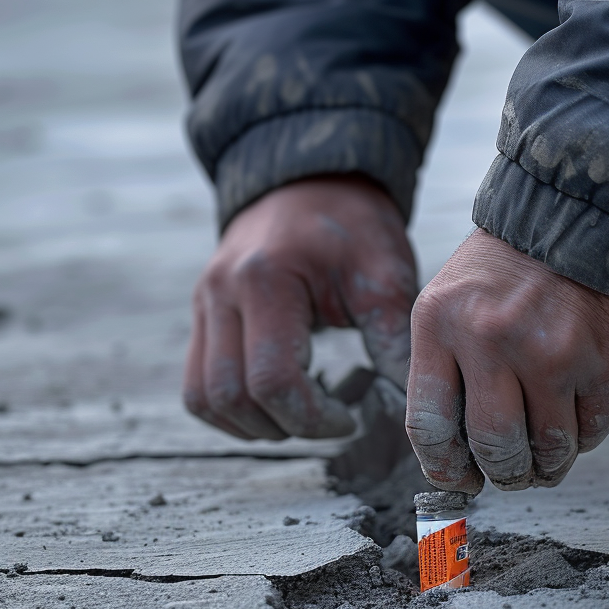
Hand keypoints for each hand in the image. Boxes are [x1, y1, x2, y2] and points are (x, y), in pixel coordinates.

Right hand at [184, 176, 415, 438]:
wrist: (311, 182)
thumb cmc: (353, 228)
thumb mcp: (384, 273)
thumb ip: (392, 339)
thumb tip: (411, 404)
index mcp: (265, 281)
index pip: (271, 381)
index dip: (312, 418)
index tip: (350, 419)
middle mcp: (221, 293)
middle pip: (229, 397)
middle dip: (284, 426)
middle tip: (329, 420)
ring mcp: (204, 304)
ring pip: (203, 398)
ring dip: (252, 425)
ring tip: (302, 413)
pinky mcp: (202, 315)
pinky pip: (197, 384)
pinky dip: (232, 409)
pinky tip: (277, 401)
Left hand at [406, 229, 608, 491]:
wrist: (577, 217)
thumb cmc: (503, 272)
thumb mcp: (447, 304)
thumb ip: (441, 373)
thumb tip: (452, 458)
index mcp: (440, 324)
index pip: (429, 425)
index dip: (443, 468)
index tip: (456, 478)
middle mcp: (493, 339)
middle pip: (494, 447)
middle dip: (502, 474)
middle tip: (508, 473)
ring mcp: (554, 351)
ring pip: (549, 450)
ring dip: (546, 466)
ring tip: (543, 458)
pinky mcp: (605, 360)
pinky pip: (593, 432)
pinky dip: (582, 438)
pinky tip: (573, 418)